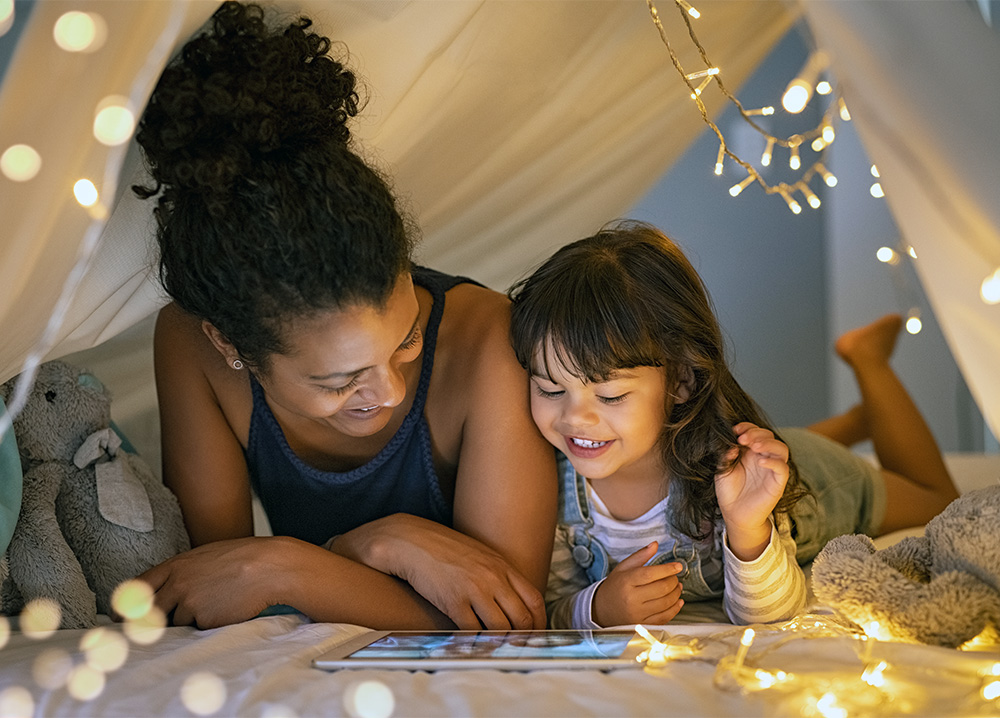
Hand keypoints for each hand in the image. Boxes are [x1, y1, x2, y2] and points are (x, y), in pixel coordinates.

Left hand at [136, 536, 289, 628]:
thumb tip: (167, 591)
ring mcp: (189, 603)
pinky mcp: (204, 620)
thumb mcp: (206, 556)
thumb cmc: (243, 558)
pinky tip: (225, 609)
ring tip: (215, 602)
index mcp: (176, 565)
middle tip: (159, 623)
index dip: (128, 604)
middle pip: (150, 610)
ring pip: (177, 622)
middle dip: (152, 619)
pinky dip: (208, 624)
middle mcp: (177, 584)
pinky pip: (198, 629)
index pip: (139, 587)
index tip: (120, 616)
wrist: (270, 567)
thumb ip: (183, 572)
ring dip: (190, 619)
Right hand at [329, 514, 545, 629]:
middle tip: (518, 649)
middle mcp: (493, 577)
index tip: (535, 634)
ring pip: (501, 628)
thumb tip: (512, 601)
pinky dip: (476, 643)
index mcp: (502, 566)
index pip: (534, 599)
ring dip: (500, 643)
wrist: (412, 541)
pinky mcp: (453, 601)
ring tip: (496, 650)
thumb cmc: (445, 550)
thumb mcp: (479, 556)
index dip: (539, 622)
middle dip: (523, 638)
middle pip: (522, 618)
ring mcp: (474, 589)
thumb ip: (498, 576)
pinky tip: (474, 646)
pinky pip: (472, 631)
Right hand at [592, 542, 683, 627]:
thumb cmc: (615, 586)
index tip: (678, 566)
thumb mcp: (623, 568)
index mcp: (626, 581)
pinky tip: (678, 601)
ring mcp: (638, 614)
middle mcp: (632, 598)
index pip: (651, 574)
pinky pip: (665, 617)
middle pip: (662, 588)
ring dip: (676, 593)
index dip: (668, 569)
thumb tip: (656, 544)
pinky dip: (675, 608)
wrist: (602, 610)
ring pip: (666, 603)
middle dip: (673, 580)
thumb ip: (640, 556)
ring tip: (677, 586)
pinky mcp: (643, 624)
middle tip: (675, 576)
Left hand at [714, 422, 788, 558]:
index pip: (756, 431)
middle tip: (742, 438)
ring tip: (753, 446)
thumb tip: (732, 444)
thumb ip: (726, 455)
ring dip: (768, 443)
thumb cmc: (728, 490)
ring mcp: (772, 469)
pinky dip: (774, 462)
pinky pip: (783, 469)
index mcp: (750, 452)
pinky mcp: (777, 483)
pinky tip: (760, 461)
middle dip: (756, 433)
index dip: (748, 427)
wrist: (733, 513)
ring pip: (781, 449)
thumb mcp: (722, 469)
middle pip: (769, 436)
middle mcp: (763, 457)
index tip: (735, 429)